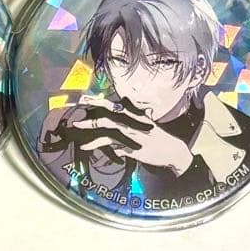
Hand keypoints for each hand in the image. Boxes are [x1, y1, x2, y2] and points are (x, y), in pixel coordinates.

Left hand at [72, 95, 194, 175]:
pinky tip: (92, 150)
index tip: (84, 99)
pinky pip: (115, 150)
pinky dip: (104, 150)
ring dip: (94, 138)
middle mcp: (132, 125)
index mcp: (134, 116)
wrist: (173, 151)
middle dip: (91, 121)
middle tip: (76, 121)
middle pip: (108, 119)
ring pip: (109, 134)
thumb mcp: (145, 120)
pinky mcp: (134, 150)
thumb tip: (124, 99)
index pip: (113, 106)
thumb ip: (133, 111)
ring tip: (80, 139)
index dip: (98, 102)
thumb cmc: (158, 136)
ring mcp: (132, 137)